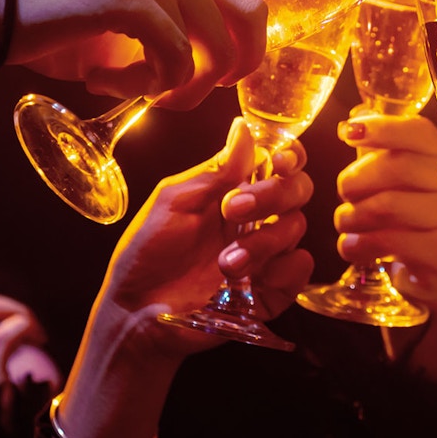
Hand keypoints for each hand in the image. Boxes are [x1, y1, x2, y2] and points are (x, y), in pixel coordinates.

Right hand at [9, 0, 266, 106]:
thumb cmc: (59, 26)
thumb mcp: (131, 28)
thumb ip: (175, 37)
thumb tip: (214, 74)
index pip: (251, 10)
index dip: (244, 58)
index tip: (208, 85)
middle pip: (246, 32)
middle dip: (218, 79)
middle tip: (171, 96)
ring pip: (207, 56)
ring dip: (168, 88)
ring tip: (121, 86)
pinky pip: (172, 63)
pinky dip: (140, 86)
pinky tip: (101, 81)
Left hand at [56, 117, 312, 437]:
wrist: (136, 311)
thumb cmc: (147, 252)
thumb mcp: (175, 201)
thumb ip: (216, 170)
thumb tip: (244, 126)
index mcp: (235, 189)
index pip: (278, 161)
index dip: (288, 154)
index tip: (277, 160)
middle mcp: (257, 217)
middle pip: (297, 190)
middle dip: (272, 195)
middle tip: (234, 209)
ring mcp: (267, 253)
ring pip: (296, 228)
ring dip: (263, 241)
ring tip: (225, 262)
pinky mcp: (272, 289)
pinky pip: (300, 268)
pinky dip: (283, 269)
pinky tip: (253, 279)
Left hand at [334, 111, 436, 317]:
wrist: (429, 279)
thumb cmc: (407, 223)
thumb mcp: (392, 182)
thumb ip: (377, 149)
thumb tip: (356, 117)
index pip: (418, 131)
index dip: (381, 128)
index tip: (346, 133)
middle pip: (398, 166)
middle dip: (356, 179)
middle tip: (344, 194)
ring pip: (389, 205)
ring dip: (352, 215)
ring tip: (345, 222)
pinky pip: (390, 242)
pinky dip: (358, 244)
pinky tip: (351, 247)